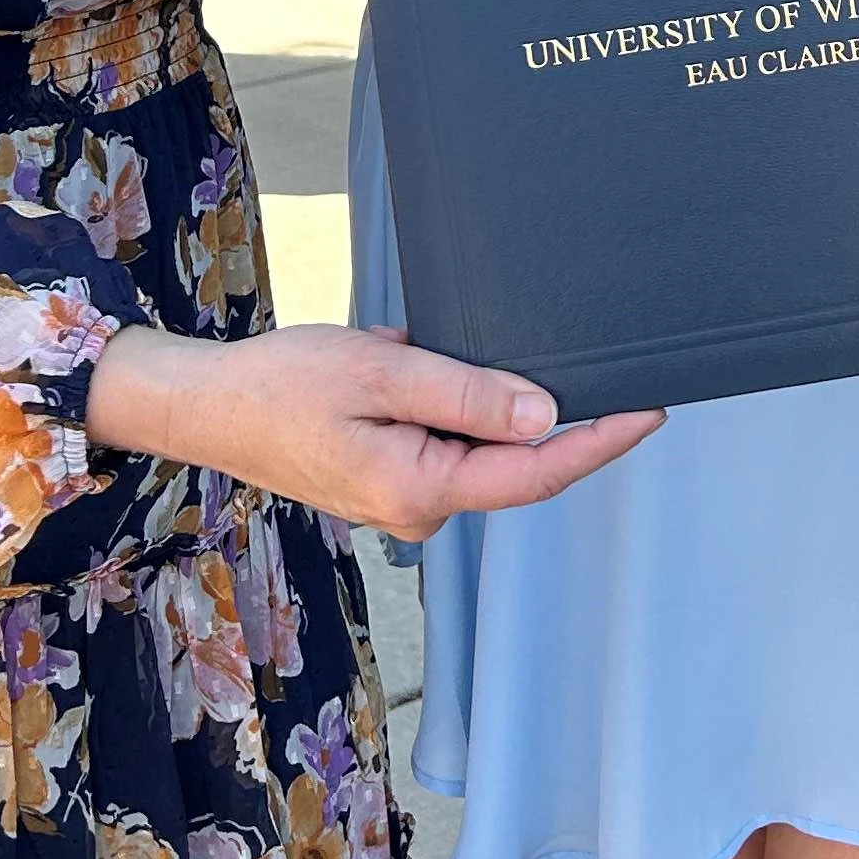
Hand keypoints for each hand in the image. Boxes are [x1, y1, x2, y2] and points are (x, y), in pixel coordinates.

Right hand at [86, 319, 660, 539]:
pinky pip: (440, 441)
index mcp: (423, 490)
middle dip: (517, 400)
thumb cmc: (281, 386)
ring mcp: (404, 502)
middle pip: (510, 459)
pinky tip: (393, 368)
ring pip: (473, 445)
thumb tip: (546, 416)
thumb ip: (469, 395)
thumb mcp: (381, 373)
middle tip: (471, 348)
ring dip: (463, 394)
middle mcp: (421, 511)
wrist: (207, 406)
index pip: (538, 471)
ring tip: (401, 357)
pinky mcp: (389, 483)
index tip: (651, 412)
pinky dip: (434, 399)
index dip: (601, 441)